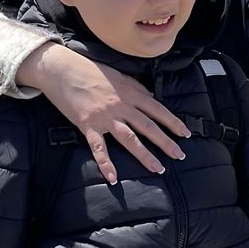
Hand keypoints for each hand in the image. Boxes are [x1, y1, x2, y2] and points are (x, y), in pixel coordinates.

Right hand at [18, 44, 190, 183]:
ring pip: (130, 139)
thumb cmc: (90, 71)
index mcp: (130, 93)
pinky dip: (106, 164)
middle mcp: (121, 105)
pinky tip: (113, 177)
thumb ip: (136, 87)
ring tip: (159, 168)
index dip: (173, 123)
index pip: (158, 109)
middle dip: (166, 142)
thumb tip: (151, 97)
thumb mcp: (119, 75)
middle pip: (148, 126)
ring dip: (145, 155)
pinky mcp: (88, 125)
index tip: (186, 134)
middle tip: (180, 156)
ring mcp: (105, 116)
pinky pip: (99, 148)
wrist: (63, 70)